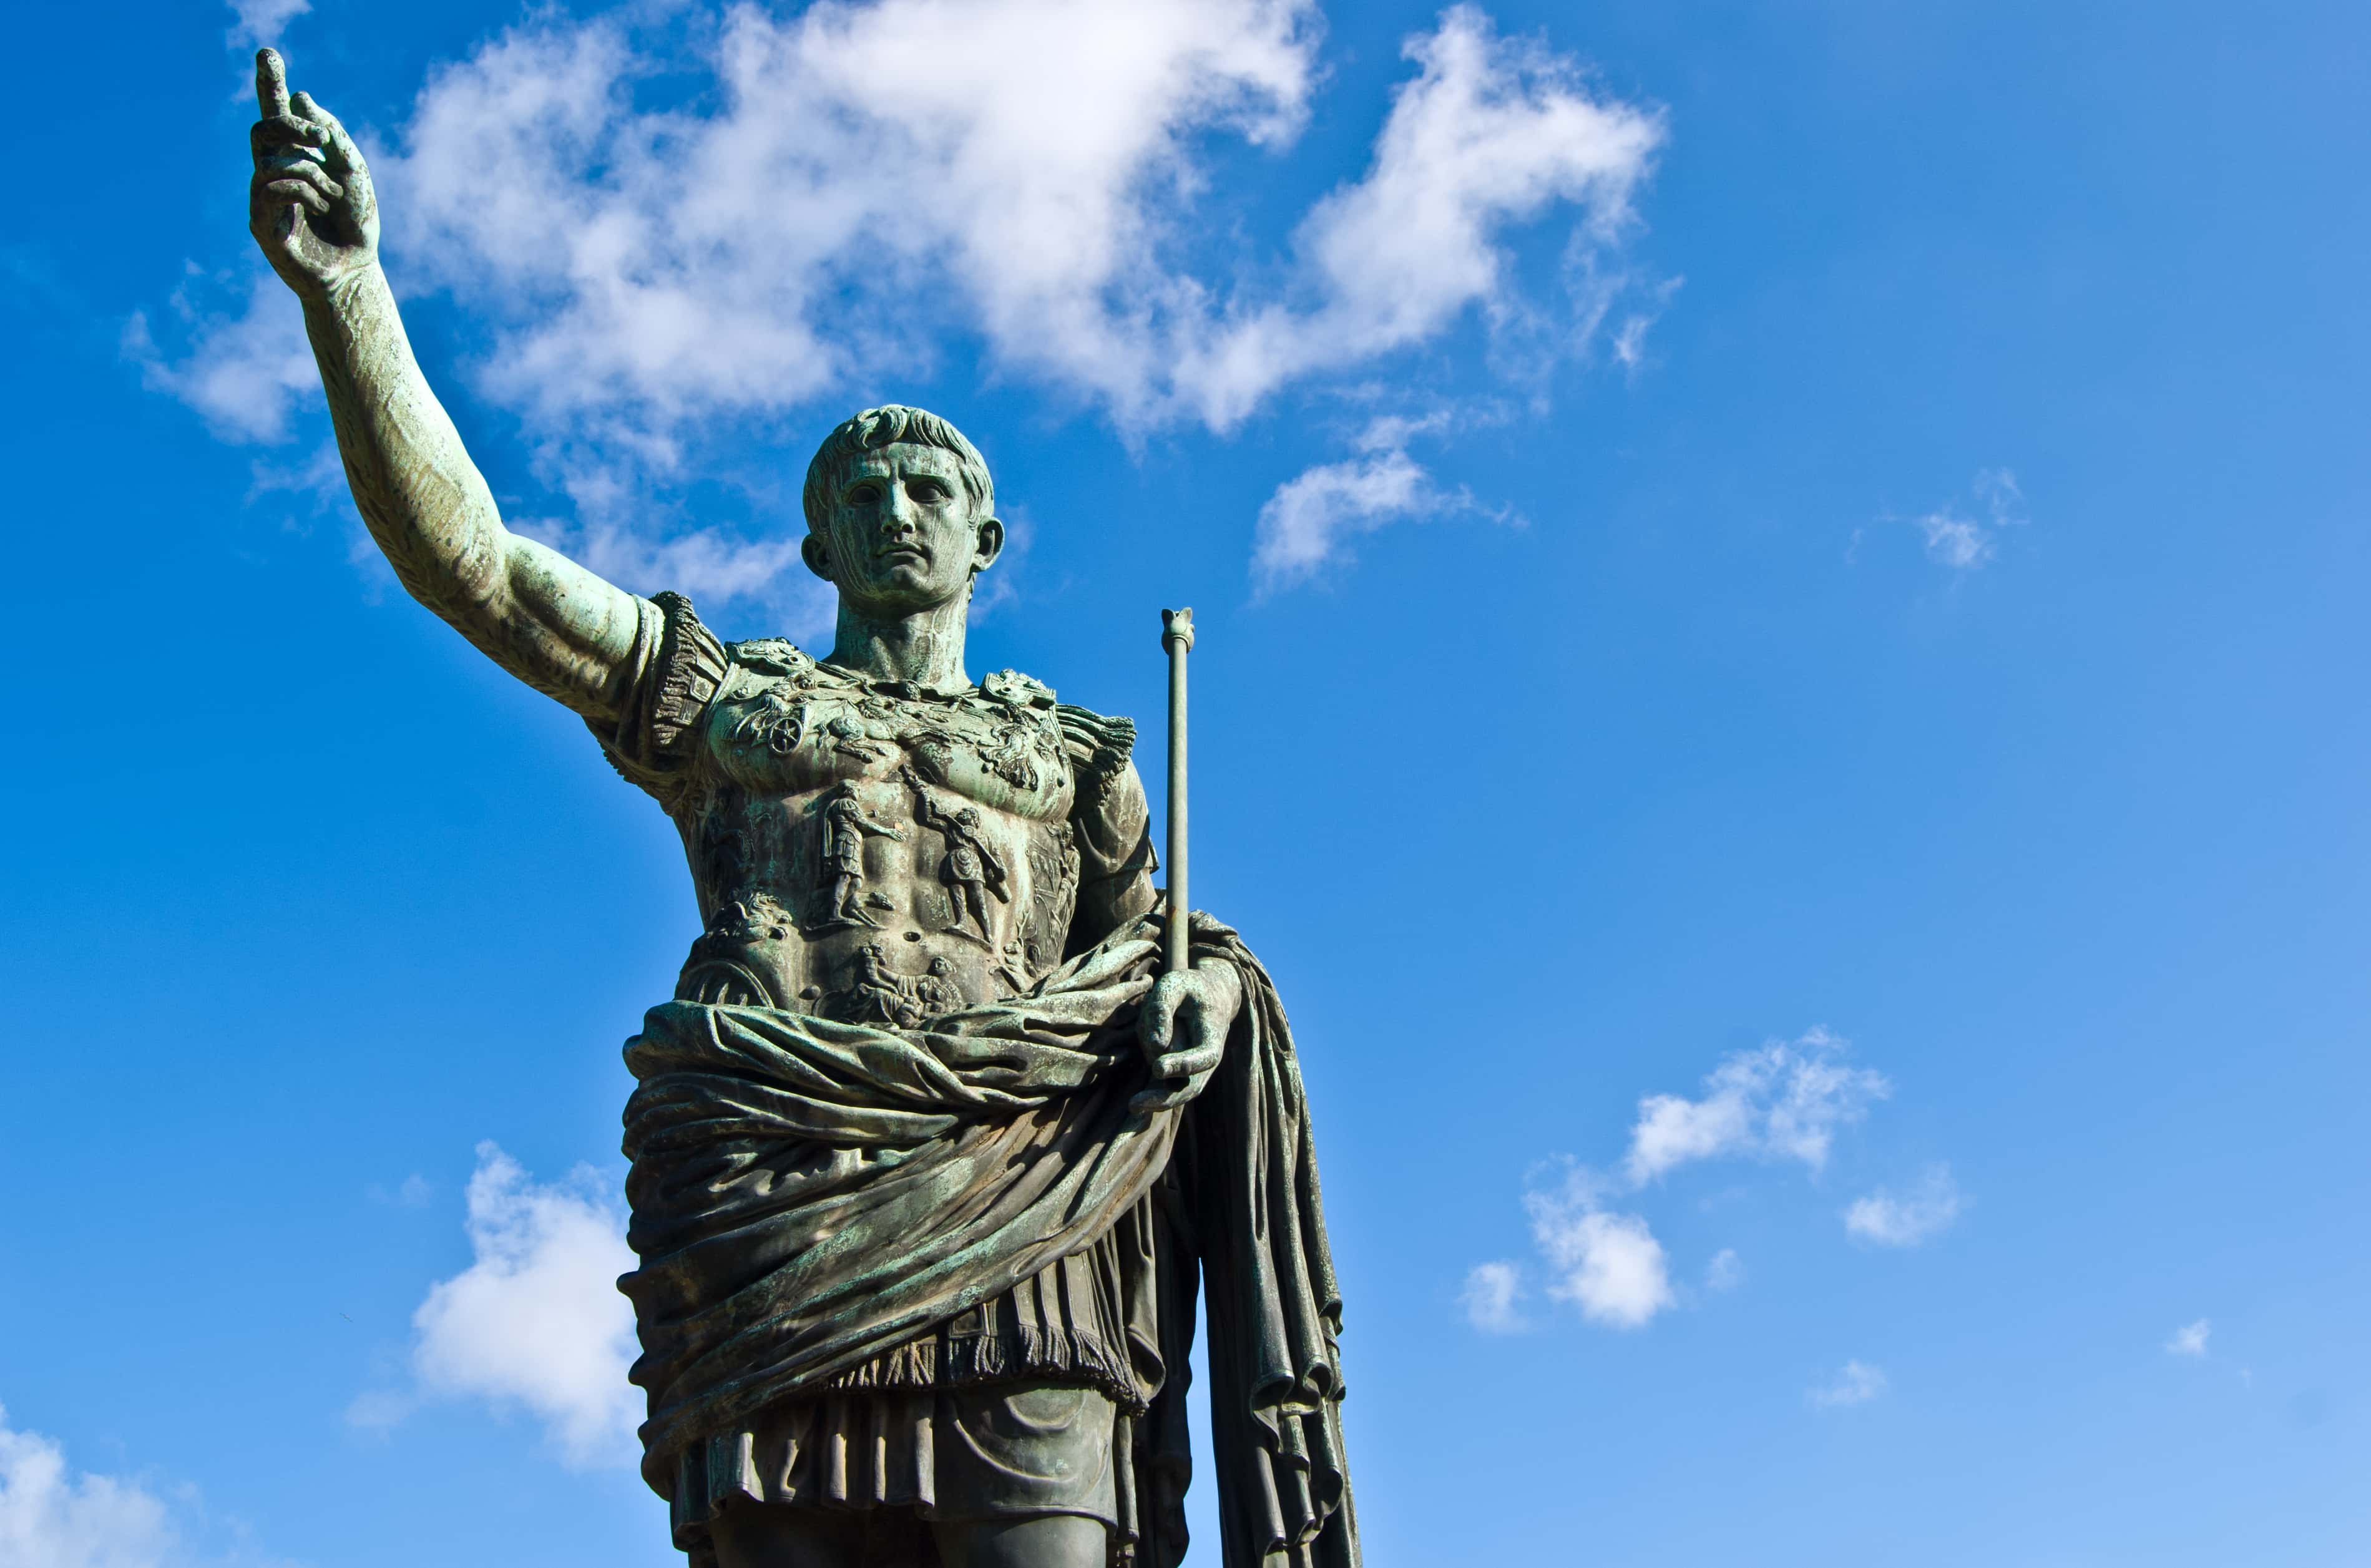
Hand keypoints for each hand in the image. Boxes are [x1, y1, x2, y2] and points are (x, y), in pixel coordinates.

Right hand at [248, 49, 378, 299]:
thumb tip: (301, 96)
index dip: (269, 85)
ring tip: (331, 196)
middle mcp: (273, 174)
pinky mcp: (260, 222)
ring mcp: (262, 198)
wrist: (355, 270)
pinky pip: (273, 187)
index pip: (275, 116)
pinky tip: (320, 206)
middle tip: (321, 136)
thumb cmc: (354, 223)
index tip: (268, 53)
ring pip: (274, 161)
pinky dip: (302, 191)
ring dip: (311, 173)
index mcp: (295, 158)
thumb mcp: (353, 173)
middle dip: (291, 125)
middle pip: (263, 129)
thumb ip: (332, 137)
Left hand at [1131, 960, 1242, 1113]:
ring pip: (1165, 1078)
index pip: (1205, 1057)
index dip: (1184, 1065)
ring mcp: (1193, 1070)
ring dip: (1149, 1050)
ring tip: (1151, 1010)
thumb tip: (1156, 1044)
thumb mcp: (1175, 984)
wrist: (1208, 994)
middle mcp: (1206, 1060)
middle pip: (1189, 1088)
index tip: (1158, 1068)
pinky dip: (1146, 1063)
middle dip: (1163, 1099)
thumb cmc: (1191, 988)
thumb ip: (1163, 1009)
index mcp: (1214, 1036)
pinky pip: (1158, 1080)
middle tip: (1134, 1104)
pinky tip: (1141, 1060)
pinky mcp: (1177, 1074)